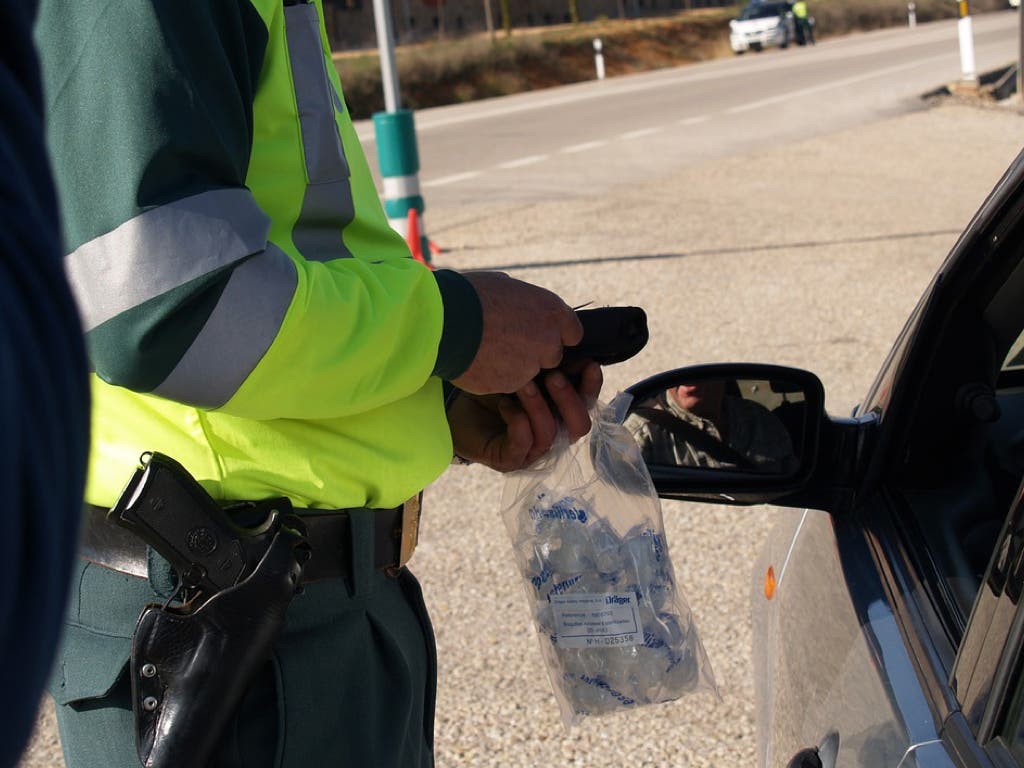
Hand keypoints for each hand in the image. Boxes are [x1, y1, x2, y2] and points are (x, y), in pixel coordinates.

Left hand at [447, 362, 602, 471]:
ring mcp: (531, 451)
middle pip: (580, 426)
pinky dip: (517, 421)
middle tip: (552, 375)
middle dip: (569, 399)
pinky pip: (523, 444)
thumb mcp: (524, 369)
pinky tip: (504, 404)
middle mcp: (552, 434)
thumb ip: (549, 363)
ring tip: (522, 384)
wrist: (455, 405)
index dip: (592, 386)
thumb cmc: (492, 385)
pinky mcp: (509, 459)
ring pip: (550, 435)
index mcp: (560, 412)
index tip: (589, 364)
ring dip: (538, 406)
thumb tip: (571, 342)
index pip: (587, 404)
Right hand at [452, 272, 582, 394]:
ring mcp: (531, 366)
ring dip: (513, 365)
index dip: (554, 333)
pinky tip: (478, 361)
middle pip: (552, 355)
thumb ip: (523, 301)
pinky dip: (496, 376)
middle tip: (506, 342)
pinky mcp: (511, 384)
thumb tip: (521, 304)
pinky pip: (508, 382)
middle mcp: (548, 340)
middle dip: (534, 352)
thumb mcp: (504, 285)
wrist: (444, 322)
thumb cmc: (470, 295)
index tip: (538, 333)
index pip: (572, 332)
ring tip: (486, 349)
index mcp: (552, 311)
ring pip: (528, 372)